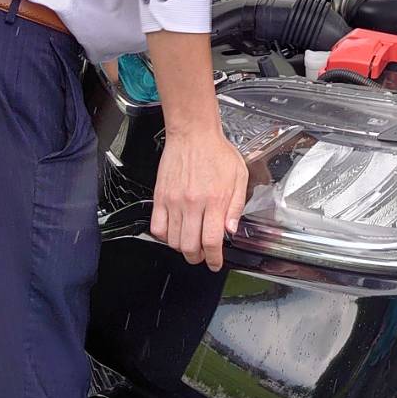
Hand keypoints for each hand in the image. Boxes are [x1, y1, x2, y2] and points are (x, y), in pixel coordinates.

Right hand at [150, 128, 248, 268]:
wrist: (193, 134)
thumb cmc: (216, 152)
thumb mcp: (239, 177)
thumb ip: (236, 206)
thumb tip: (231, 230)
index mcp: (215, 200)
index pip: (212, 241)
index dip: (214, 258)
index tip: (215, 263)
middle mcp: (193, 204)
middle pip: (190, 247)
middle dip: (197, 257)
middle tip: (202, 255)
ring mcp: (174, 201)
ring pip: (173, 241)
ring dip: (182, 248)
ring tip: (190, 243)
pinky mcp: (160, 197)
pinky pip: (157, 227)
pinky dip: (164, 236)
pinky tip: (174, 232)